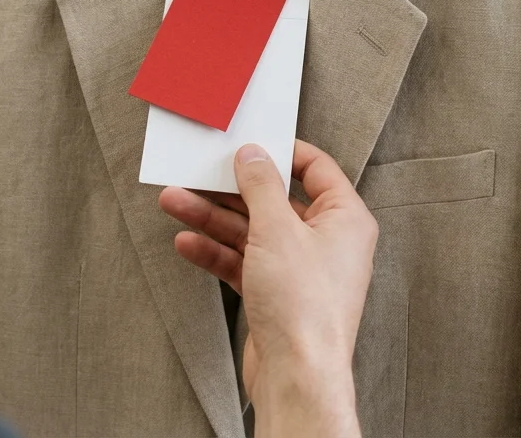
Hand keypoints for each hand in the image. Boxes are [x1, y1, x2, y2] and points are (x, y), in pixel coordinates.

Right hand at [158, 141, 376, 437]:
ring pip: (252, 232)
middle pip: (273, 201)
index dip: (280, 154)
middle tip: (196, 174)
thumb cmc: (304, 307)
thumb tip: (253, 156)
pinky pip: (243, 262)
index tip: (248, 144)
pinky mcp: (276, 294)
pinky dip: (216, 252)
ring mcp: (299, 270)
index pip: (315, 169)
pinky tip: (187, 243)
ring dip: (212, 219)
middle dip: (229, 191)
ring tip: (175, 203)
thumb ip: (262, 187)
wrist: (297, 376)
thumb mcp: (277, 229)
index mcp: (345, 219)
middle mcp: (326, 242)